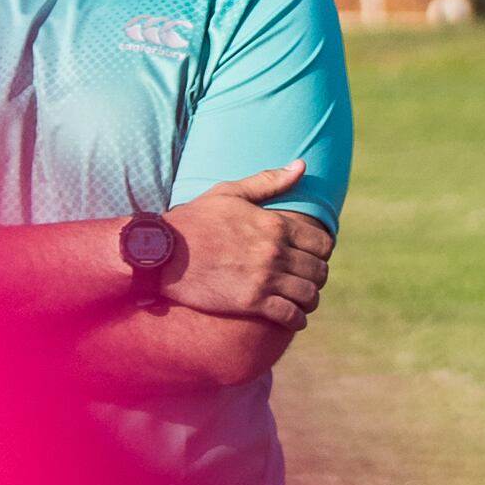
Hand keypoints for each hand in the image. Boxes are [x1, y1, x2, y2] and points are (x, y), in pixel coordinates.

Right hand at [161, 164, 334, 324]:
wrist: (161, 252)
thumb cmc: (194, 220)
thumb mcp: (230, 192)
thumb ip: (269, 181)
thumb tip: (301, 165)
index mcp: (275, 225)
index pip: (323, 243)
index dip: (321, 252)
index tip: (312, 257)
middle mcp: (275, 253)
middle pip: (319, 271)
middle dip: (316, 276)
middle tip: (306, 280)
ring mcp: (264, 279)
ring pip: (309, 295)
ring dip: (309, 299)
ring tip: (301, 299)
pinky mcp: (250, 302)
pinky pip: (290, 316)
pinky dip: (297, 319)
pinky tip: (293, 317)